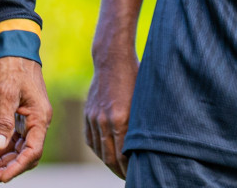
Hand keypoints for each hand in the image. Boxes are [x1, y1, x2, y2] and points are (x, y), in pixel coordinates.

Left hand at [0, 57, 49, 183]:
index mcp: (40, 118)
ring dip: (3, 159)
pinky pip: (14, 139)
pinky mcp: (22, 117)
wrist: (15, 50)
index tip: (1, 177)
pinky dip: (2, 147)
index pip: (32, 152)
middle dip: (7, 167)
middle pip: (25, 154)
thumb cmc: (13, 69)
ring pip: (18, 148)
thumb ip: (3, 121)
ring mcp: (30, 120)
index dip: (17, 167)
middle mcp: (38, 122)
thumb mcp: (6, 94)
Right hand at [83, 47, 135, 178]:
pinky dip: (98, 149)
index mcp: (121, 120)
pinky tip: (106, 153)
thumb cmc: (135, 79)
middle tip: (129, 178)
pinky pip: (90, 138)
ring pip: (98, 150)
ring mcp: (94, 117)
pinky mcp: (88, 113)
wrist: (112, 60)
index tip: (136, 176)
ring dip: (108, 162)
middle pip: (109, 157)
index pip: (123, 156)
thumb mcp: (143, 103)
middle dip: (119, 171)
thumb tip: (148, 147)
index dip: (129, 170)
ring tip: (118, 169)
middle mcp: (104, 121)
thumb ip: (142, 126)